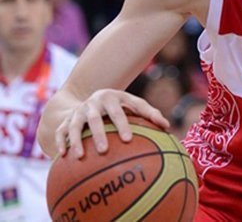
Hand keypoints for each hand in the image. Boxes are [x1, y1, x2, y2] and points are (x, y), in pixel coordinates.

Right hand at [54, 89, 168, 158]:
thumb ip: (149, 113)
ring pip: (74, 125)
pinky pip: (60, 132)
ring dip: (76, 140)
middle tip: (104, 150)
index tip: (128, 139)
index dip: (122, 124)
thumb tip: (167, 126)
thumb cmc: (120, 106)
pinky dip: (60, 142)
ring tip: (80, 157)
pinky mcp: (65, 120)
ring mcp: (78, 111)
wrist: (91, 99)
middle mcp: (93, 103)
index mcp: (111, 98)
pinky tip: (63, 156)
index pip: (119, 111)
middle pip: (95, 118)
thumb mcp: (133, 104)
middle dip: (99, 133)